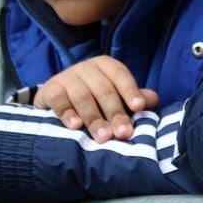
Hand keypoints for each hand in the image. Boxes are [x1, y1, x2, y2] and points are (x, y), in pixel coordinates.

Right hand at [33, 54, 161, 143]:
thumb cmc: (92, 98)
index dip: (130, 90)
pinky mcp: (50, 89)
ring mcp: (67, 77)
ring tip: (102, 137)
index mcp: (105, 66)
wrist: (55, 99)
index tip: (139, 108)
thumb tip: (153, 99)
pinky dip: (67, 113)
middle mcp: (86, 68)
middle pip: (104, 90)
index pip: (120, 75)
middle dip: (115, 113)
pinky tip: (75, 126)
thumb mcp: (113, 96)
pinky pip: (59, 100)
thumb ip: (134, 98)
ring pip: (83, 97)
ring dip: (94, 118)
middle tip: (123, 134)